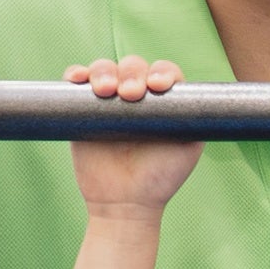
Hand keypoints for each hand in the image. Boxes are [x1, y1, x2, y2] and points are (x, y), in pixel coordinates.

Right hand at [65, 58, 200, 212]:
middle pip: (133, 66)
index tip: (158, 86)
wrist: (125, 203)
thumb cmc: (160, 177)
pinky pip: (76, 83)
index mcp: (163, 100)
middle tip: (131, 95)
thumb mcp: (188, 148)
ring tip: (106, 91)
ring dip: (104, 72)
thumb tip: (193, 96)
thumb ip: (194, 121)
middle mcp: (136, 95)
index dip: (161, 72)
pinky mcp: (81, 109)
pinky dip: (75, 75)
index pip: (163, 72)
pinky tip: (77, 80)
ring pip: (104, 69)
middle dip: (132, 73)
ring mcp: (108, 100)